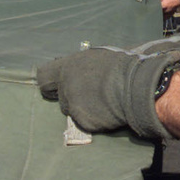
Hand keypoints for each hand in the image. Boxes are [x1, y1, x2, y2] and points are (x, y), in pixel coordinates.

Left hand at [36, 46, 179, 138]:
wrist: (136, 85)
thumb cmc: (121, 65)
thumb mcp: (97, 57)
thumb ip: (81, 66)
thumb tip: (78, 70)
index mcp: (67, 67)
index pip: (43, 77)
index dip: (50, 83)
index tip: (55, 86)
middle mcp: (65, 86)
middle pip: (61, 96)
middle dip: (73, 96)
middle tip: (91, 94)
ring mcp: (74, 106)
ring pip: (73, 110)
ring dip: (84, 108)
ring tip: (103, 102)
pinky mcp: (84, 122)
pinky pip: (87, 121)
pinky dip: (96, 118)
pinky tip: (108, 111)